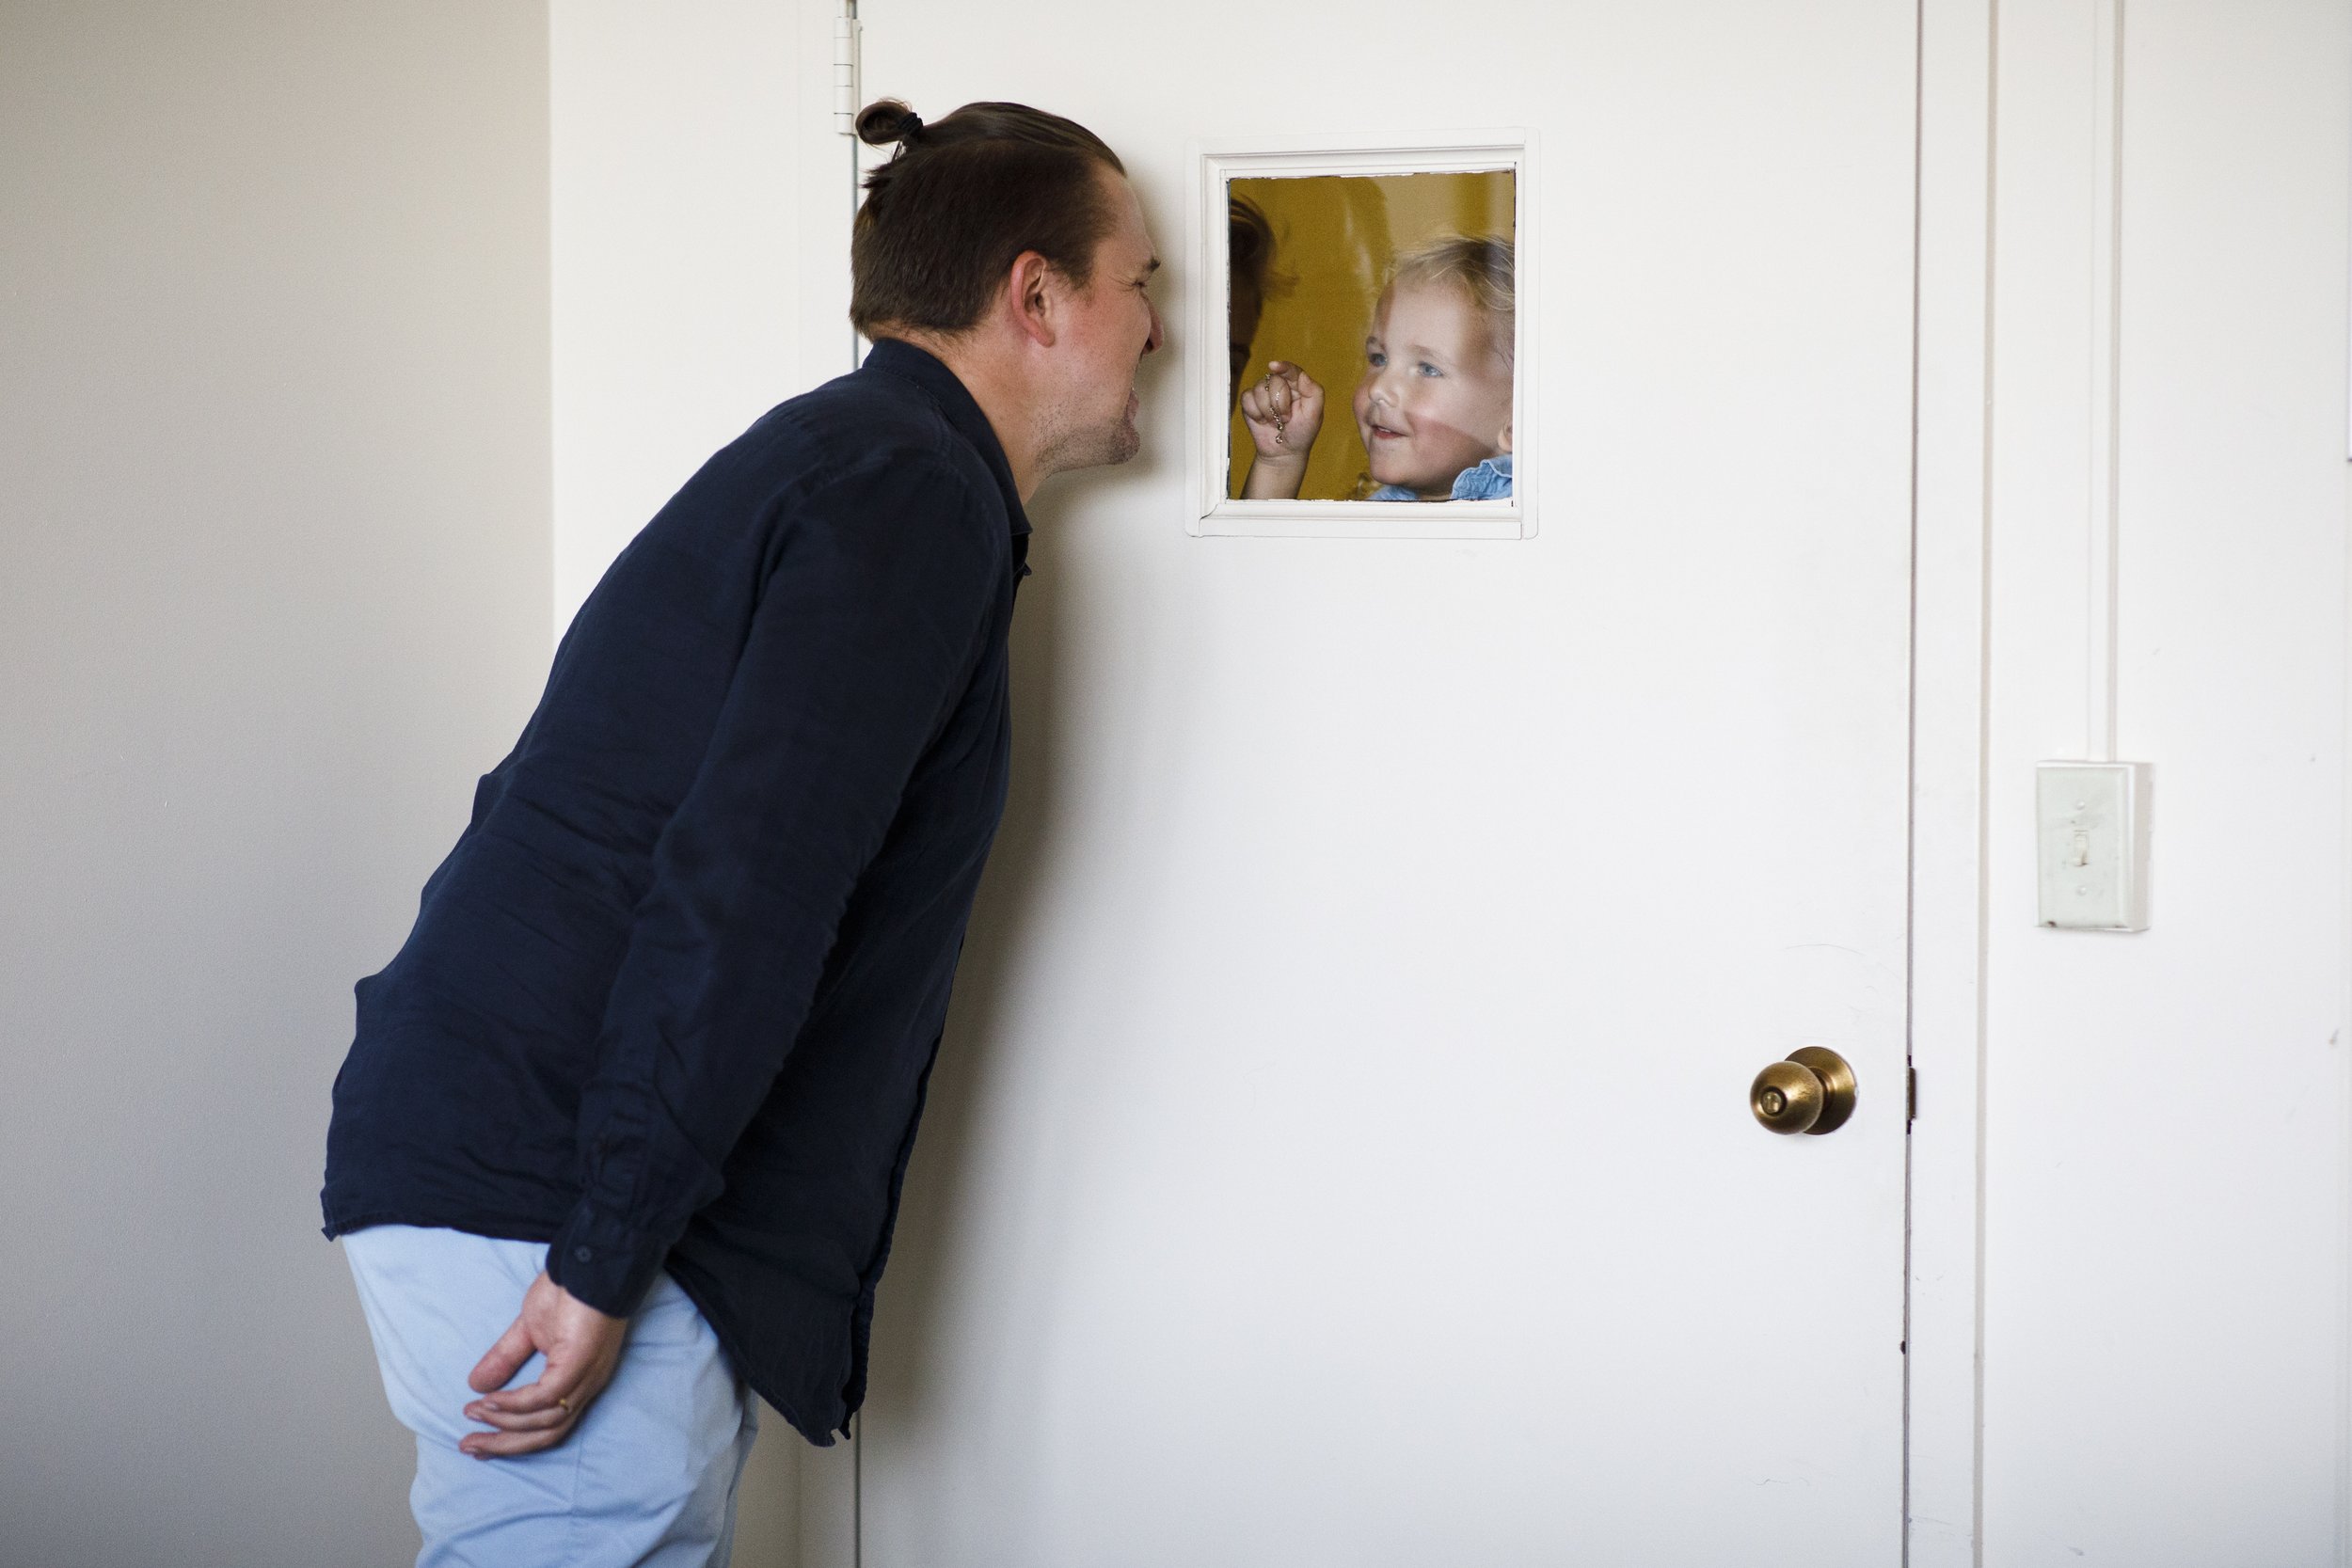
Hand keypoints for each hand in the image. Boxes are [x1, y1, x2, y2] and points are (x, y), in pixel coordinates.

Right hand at [458, 1270, 627, 1457]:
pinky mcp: (579, 1362)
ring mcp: (586, 1376)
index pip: (547, 1427)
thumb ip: (506, 1358)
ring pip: (545, 1421)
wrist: (591, 1263)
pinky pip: (545, 1397)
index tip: (479, 1446)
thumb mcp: (529, 1330)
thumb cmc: (570, 1292)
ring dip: (504, 1424)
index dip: (513, 1440)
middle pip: (545, 1434)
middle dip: (504, 1444)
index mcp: (578, 1381)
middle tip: (469, 1446)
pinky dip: (516, 1404)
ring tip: (474, 1414)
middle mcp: (586, 1386)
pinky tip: (491, 1401)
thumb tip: (476, 1385)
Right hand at [1238, 361, 1324, 463]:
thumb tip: (1301, 374)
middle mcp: (1280, 386)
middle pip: (1273, 380)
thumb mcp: (1315, 414)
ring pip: (1259, 389)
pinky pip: (1247, 398)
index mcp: (1298, 386)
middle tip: (1286, 418)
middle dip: (1279, 403)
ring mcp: (1264, 394)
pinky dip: (1255, 412)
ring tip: (1275, 421)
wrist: (1283, 453)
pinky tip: (1262, 421)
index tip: (1274, 366)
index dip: (1283, 367)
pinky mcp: (1250, 403)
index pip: (1291, 370)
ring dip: (1267, 410)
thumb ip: (1313, 392)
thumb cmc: (1301, 433)